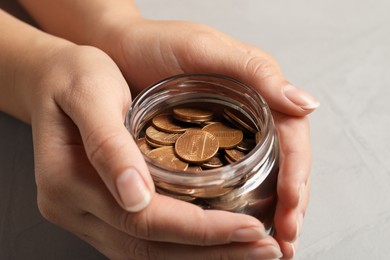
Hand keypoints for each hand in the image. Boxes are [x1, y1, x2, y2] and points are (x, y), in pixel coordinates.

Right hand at [31, 44, 281, 258]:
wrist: (50, 79)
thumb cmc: (72, 76)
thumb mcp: (89, 93)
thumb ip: (108, 144)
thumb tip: (136, 197)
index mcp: (69, 181)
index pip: (146, 220)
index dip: (201, 229)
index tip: (249, 227)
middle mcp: (74, 210)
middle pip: (150, 248)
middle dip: (213, 252)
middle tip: (265, 250)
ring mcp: (85, 217)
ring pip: (148, 255)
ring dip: (203, 256)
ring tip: (250, 251)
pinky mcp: (98, 213)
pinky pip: (143, 243)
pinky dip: (183, 246)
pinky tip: (216, 241)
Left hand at [97, 19, 317, 258]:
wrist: (116, 50)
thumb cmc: (158, 43)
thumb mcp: (206, 49)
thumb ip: (255, 72)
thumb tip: (307, 104)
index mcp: (258, 92)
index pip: (292, 138)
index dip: (296, 173)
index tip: (291, 207)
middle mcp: (247, 116)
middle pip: (283, 164)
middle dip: (289, 203)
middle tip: (285, 240)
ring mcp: (225, 134)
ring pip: (260, 176)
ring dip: (268, 210)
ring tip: (269, 242)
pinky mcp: (201, 148)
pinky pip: (227, 178)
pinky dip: (236, 203)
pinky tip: (235, 226)